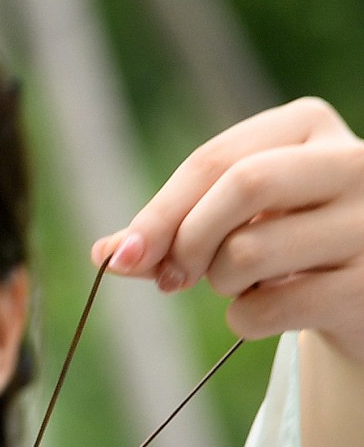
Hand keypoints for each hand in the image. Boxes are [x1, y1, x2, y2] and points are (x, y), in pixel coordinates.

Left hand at [97, 96, 363, 363]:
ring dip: (220, 282)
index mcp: (309, 127)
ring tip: (240, 284)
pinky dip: (246, 320)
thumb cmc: (284, 241)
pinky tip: (267, 310)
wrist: (358, 289)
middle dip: (188, 239)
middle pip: (243, 185)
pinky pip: (273, 307)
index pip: (217, 159)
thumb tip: (107, 253)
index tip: (122, 256)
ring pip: (251, 250)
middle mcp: (354, 162)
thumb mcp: (232, 218)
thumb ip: (171, 229)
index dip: (159, 212)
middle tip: (173, 277)